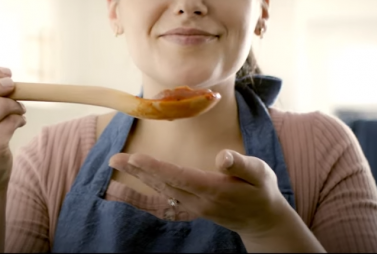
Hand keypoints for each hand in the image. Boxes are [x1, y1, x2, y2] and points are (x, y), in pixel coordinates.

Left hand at [109, 150, 290, 237]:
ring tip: (118, 166)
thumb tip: (222, 156)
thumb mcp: (260, 174)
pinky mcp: (192, 208)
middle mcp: (199, 201)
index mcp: (214, 189)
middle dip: (138, 171)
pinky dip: (147, 191)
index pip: (179, 177)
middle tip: (114, 159)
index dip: (156, 168)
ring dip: (138, 179)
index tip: (136, 158)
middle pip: (163, 184)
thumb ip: (241, 165)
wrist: (262, 220)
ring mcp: (193, 207)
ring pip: (161, 191)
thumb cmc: (261, 192)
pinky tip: (134, 184)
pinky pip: (165, 200)